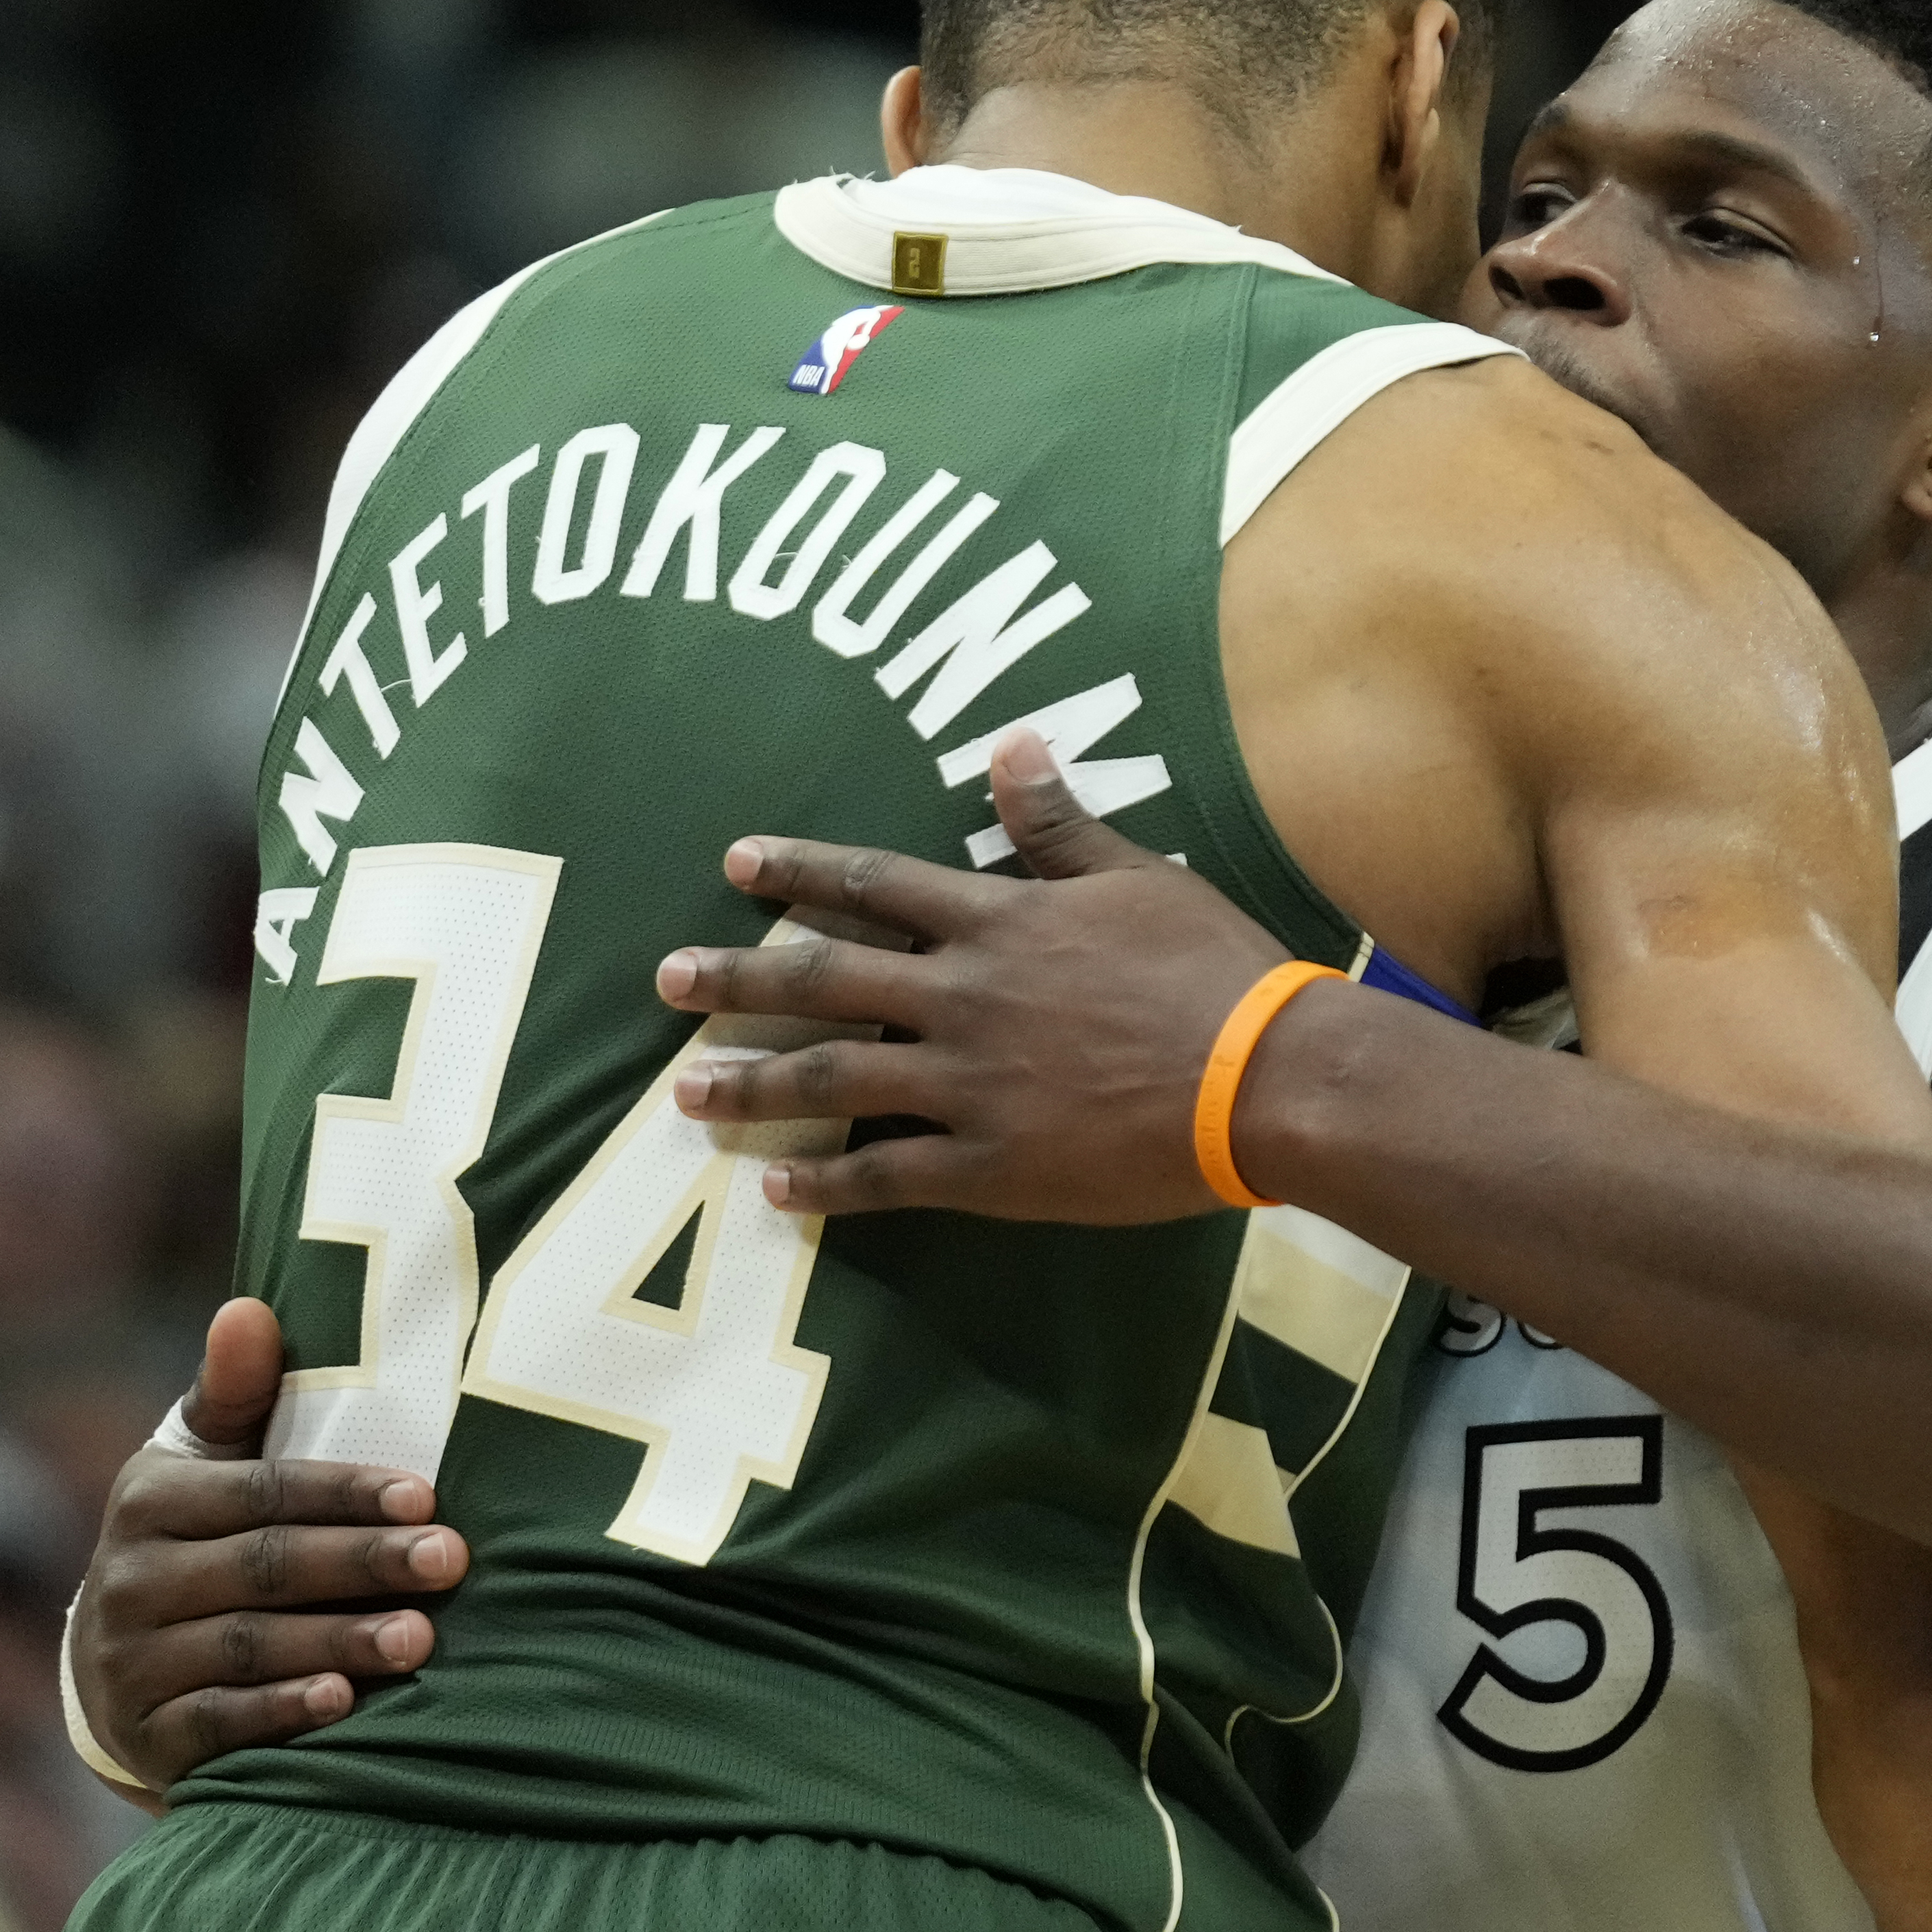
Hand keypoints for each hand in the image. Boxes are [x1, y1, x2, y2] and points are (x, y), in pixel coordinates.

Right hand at [65, 1298, 468, 1808]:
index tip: (427, 1495)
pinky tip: (344, 1703)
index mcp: (151, 1500)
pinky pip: (218, 1723)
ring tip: (421, 1637)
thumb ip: (234, 1393)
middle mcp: (130, 1580)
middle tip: (450, 1561)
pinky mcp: (148, 1734)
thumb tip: (248, 1309)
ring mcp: (132, 1663)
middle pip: (264, 1567)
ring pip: (248, 1647)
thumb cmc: (199, 1538)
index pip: (262, 1491)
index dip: (345, 1493)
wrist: (119, 1667)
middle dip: (363, 1563)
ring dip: (338, 1642)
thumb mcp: (205, 1462)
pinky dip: (281, 1713)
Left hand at [660, 728, 1299, 1219]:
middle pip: (826, 981)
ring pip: (834, 1081)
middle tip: (665, 983)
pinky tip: (776, 1187)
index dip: (800, 872)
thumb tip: (1010, 745)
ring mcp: (970, 1086)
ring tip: (684, 1093)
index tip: (735, 864)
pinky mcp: (993, 1167)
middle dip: (737, 979)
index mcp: (999, 922)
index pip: (875, 886)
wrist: (1266, 1079)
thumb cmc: (1212, 970)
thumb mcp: (1139, 877)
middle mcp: (964, 997)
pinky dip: (827, 1183)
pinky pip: (889, 1176)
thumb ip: (1059, 824)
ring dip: (753, 1085)